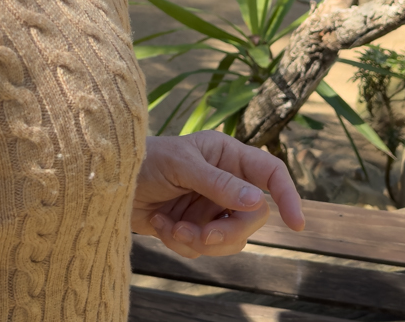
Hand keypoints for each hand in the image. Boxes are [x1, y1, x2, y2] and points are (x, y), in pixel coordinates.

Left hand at [133, 132, 304, 257]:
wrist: (107, 184)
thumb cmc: (144, 160)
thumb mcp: (181, 165)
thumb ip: (218, 183)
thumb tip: (257, 201)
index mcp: (227, 155)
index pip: (270, 173)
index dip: (287, 196)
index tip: (296, 224)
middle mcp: (224, 181)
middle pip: (252, 217)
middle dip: (227, 231)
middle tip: (202, 236)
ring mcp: (209, 207)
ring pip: (230, 239)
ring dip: (200, 240)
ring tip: (172, 228)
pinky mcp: (193, 228)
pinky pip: (203, 249)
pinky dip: (181, 243)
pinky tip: (160, 225)